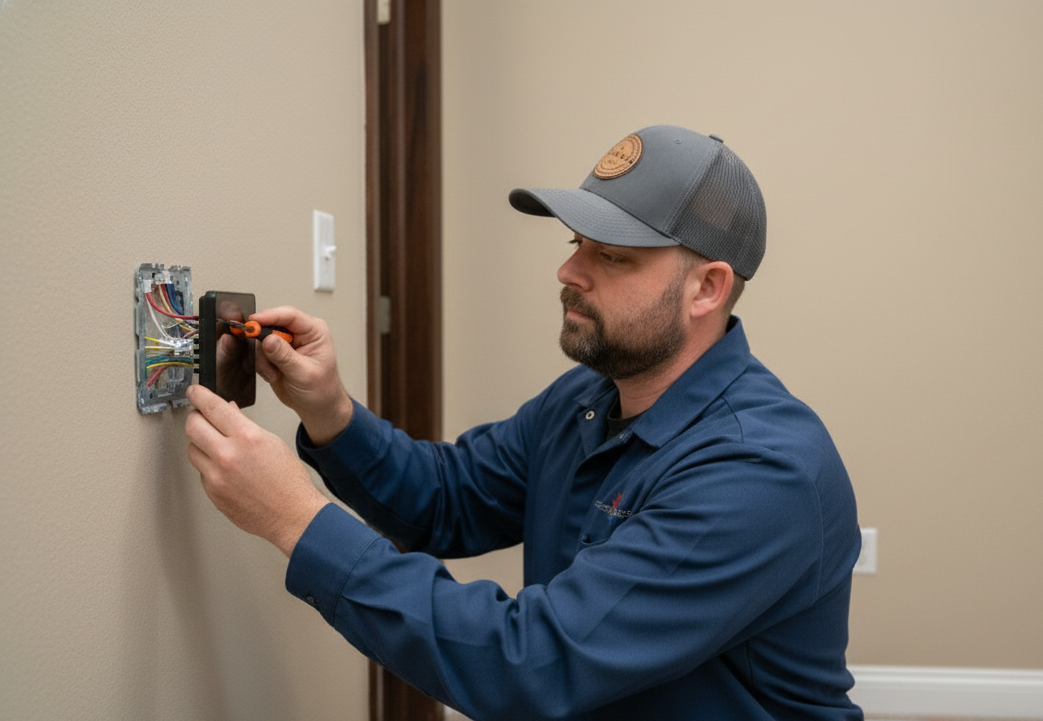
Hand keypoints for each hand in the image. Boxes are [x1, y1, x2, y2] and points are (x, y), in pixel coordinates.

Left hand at [185, 384, 328, 555]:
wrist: (292, 515)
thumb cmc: (289, 481)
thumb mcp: (272, 442)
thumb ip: (245, 425)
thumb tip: (228, 411)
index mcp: (247, 438)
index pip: (212, 407)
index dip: (199, 395)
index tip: (194, 391)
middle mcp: (228, 456)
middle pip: (193, 426)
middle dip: (195, 417)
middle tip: (201, 416)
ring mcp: (217, 477)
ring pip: (192, 449)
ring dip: (200, 442)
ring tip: (216, 444)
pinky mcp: (212, 493)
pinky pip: (201, 472)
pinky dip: (209, 466)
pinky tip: (225, 468)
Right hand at [250, 306, 353, 445]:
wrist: (317, 407)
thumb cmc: (321, 390)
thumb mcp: (304, 374)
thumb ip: (285, 356)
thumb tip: (267, 340)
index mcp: (315, 331)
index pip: (290, 315)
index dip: (270, 316)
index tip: (254, 322)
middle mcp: (300, 333)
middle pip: (272, 324)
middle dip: (264, 342)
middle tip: (264, 358)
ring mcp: (286, 343)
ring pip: (262, 340)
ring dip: (264, 359)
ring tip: (275, 374)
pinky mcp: (275, 353)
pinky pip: (259, 352)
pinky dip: (262, 365)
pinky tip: (274, 375)